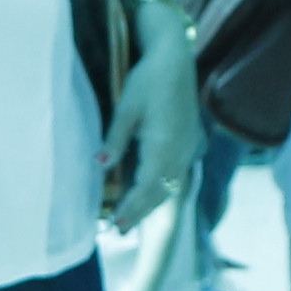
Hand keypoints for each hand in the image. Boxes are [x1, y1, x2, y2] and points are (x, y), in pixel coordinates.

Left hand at [110, 23, 198, 220]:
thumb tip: (101, 167)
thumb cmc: (147, 80)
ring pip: (170, 185)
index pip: (147, 185)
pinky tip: (148, 196)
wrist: (175, 59)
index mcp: (165, 143)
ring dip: (151, 203)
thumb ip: (114, 139)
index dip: (132, 207)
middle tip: (119, 231)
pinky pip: (176, 174)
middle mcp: (181, 150)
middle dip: (140, 212)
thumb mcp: (126, 108)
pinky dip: (161, 189)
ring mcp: (188, 147)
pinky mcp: (190, 143)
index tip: (116, 224)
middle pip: (161, 191)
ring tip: (130, 220)